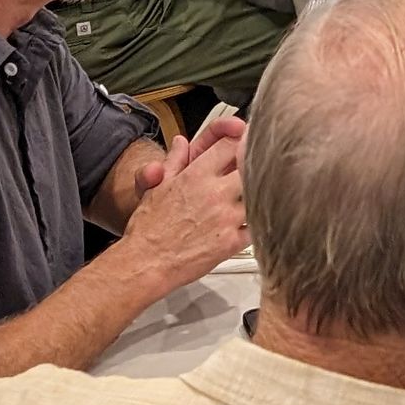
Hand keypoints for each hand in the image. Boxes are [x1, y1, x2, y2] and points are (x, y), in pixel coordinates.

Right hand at [119, 125, 247, 291]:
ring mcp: (226, 218)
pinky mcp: (232, 242)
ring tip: (255, 195)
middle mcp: (215, 193)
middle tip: (257, 168)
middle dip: (254, 166)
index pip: (231, 145)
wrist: (146, 263)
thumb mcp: (157, 187)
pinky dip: (256, 223)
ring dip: (257, 194)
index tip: (245, 144)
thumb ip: (174, 161)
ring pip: (258, 196)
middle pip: (251, 167)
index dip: (242, 141)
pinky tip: (249, 222)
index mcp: (197, 175)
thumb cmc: (148, 229)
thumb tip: (181, 143)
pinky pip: (256, 227)